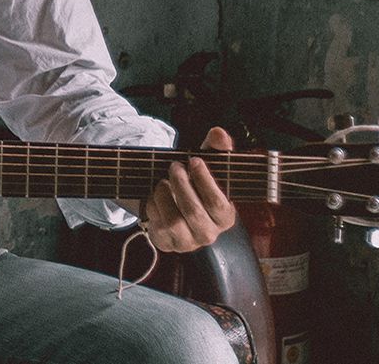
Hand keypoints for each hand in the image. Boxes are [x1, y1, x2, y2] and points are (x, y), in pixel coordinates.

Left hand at [139, 126, 237, 252]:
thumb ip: (215, 149)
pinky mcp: (166, 244)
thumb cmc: (193, 184)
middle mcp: (209, 234)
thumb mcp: (205, 166)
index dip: (205, 181)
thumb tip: (219, 133)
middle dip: (181, 184)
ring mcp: (187, 242)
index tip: (194, 160)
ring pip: (174, 220)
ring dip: (165, 195)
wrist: (170, 202)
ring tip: (163, 181)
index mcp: (225, 217)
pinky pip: (157, 225)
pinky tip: (155, 197)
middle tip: (174, 166)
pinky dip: (153, 206)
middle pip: (194, 211)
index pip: (218, 204)